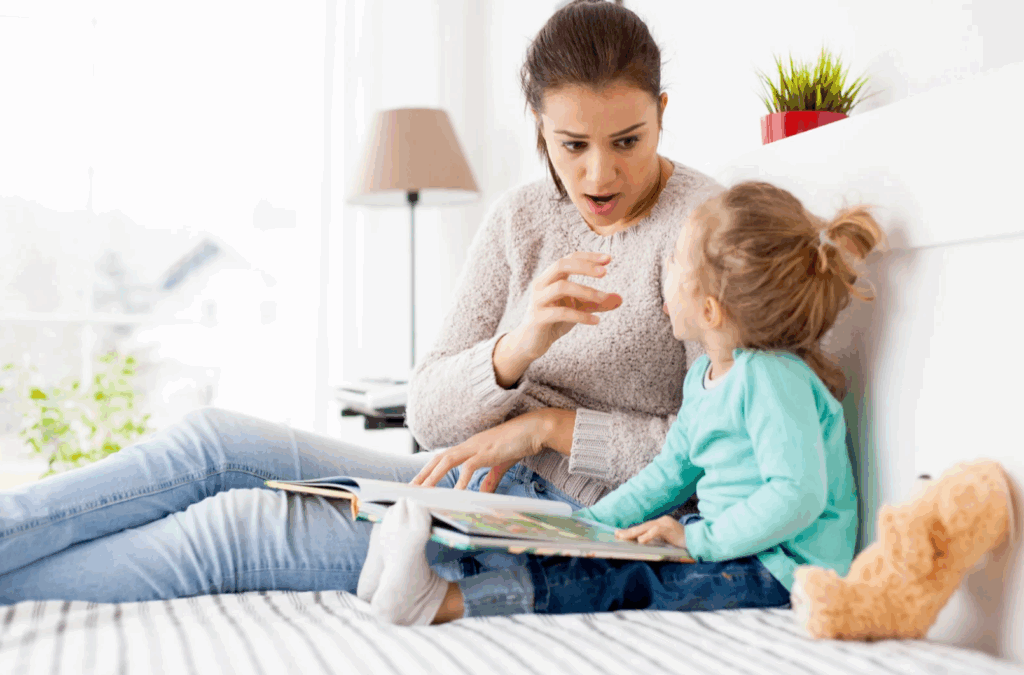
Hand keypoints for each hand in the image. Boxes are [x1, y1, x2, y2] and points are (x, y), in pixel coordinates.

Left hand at [410, 411, 548, 491]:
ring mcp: (477, 447)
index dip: (429, 469)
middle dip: (423, 474)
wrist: (534, 429)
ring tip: (423, 491)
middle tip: (410, 489)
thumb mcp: (501, 464)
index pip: (443, 457)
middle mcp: (469, 445)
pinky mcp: (487, 452)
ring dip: (434, 476)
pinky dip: (462, 480)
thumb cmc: (518, 443)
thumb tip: (482, 494)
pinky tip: (456, 493)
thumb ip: (490, 480)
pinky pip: (470, 467)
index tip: (418, 482)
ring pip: (448, 461)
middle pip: (439, 458)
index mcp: (470, 446)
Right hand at [514, 252, 621, 359]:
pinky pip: (561, 313)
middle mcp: (541, 284)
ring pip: (561, 287)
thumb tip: (620, 299)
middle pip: (561, 265)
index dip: (588, 257)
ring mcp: (538, 300)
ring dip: (586, 291)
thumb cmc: (554, 321)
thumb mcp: (578, 309)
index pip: (569, 259)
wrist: (531, 343)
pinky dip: (581, 316)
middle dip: (584, 266)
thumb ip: (597, 303)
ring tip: (604, 299)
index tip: (609, 259)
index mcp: (550, 278)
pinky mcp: (538, 318)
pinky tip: (596, 321)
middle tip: (605, 272)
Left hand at [615, 516, 687, 547]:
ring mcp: (665, 523)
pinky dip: (647, 536)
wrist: (697, 540)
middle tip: (616, 534)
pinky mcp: (669, 528)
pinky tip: (640, 540)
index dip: (630, 531)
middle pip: (641, 527)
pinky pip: (656, 531)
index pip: (642, 528)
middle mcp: (661, 521)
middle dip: (627, 531)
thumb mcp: (666, 541)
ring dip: (633, 533)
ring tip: (622, 537)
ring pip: (645, 527)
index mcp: (659, 524)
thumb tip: (641, 544)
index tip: (619, 533)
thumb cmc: (682, 543)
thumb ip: (656, 541)